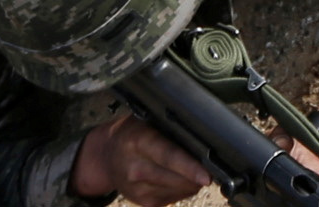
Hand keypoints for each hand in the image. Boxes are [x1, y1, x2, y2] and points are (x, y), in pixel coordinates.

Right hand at [72, 115, 212, 203]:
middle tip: (212, 167)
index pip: (168, 157)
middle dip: (197, 176)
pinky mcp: (143, 202)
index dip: (189, 167)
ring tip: (196, 170)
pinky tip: (182, 177)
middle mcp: (135, 168)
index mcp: (138, 142)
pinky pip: (174, 198)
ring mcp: (137, 189)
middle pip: (175, 178)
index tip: (207, 175)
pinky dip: (183, 189)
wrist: (106, 155)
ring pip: (178, 191)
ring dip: (192, 182)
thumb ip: (171, 129)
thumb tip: (203, 139)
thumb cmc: (133, 133)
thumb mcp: (148, 120)